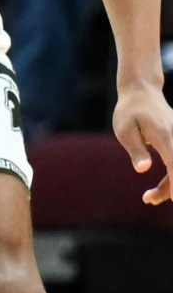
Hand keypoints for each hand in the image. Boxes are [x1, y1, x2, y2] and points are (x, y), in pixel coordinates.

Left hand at [113, 84, 172, 205]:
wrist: (142, 93)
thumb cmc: (129, 111)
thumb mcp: (125, 130)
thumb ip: (136, 150)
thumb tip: (142, 169)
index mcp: (164, 135)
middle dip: (170, 189)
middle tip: (149, 200)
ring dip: (171, 186)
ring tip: (149, 198)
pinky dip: (172, 177)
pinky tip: (158, 190)